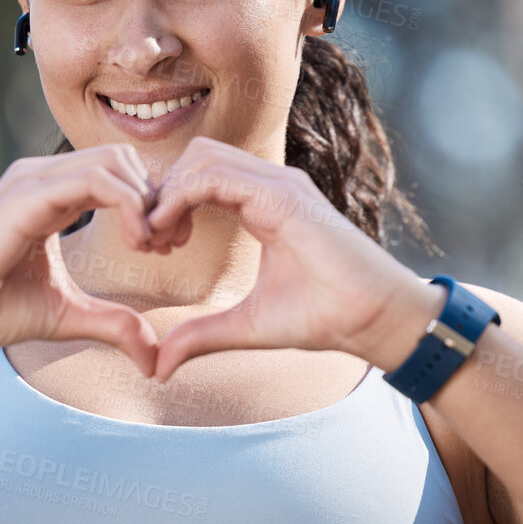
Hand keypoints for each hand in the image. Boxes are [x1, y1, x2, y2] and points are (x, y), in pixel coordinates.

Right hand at [0, 144, 163, 375]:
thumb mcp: (67, 316)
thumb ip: (112, 325)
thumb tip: (155, 359)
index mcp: (51, 195)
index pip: (118, 174)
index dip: (152, 204)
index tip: (168, 246)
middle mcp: (42, 178)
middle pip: (123, 159)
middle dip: (156, 198)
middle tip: (167, 244)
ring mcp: (32, 181)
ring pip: (114, 161)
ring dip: (146, 201)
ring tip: (150, 246)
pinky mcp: (27, 196)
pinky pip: (96, 180)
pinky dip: (129, 206)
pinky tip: (136, 242)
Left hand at [140, 137, 436, 380]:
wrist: (372, 319)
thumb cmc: (324, 317)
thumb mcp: (246, 326)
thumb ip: (200, 336)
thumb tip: (158, 367)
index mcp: (264, 203)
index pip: (200, 176)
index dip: (166, 204)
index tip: (154, 248)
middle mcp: (270, 185)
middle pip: (195, 156)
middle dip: (161, 192)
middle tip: (150, 242)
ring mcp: (278, 185)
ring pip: (200, 157)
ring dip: (166, 193)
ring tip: (157, 240)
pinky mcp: (283, 195)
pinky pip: (213, 176)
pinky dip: (180, 198)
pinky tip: (170, 235)